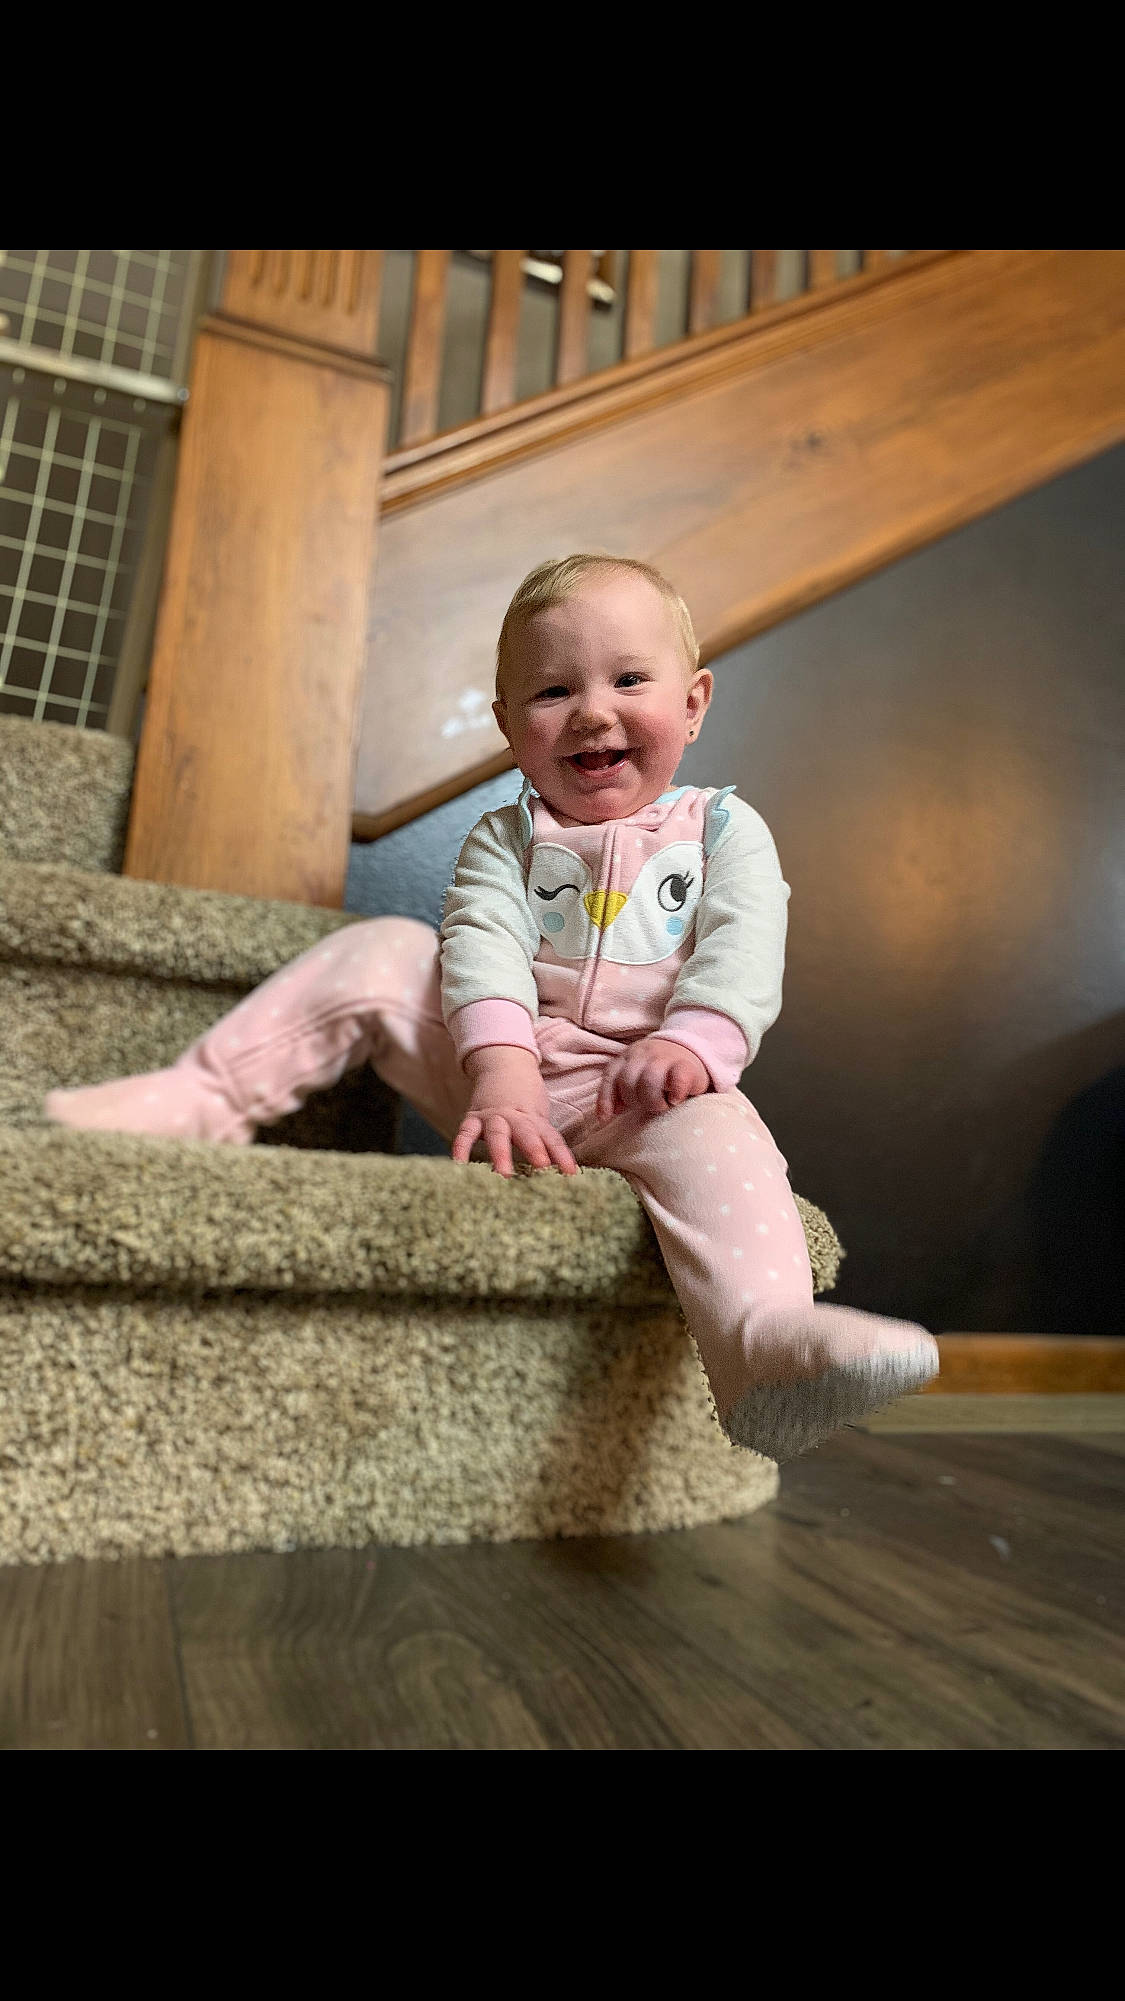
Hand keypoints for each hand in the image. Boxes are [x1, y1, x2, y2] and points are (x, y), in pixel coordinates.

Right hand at [452, 1046, 578, 1178]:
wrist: (504, 1065)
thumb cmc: (526, 1099)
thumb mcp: (539, 1117)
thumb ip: (546, 1141)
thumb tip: (563, 1172)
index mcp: (535, 1119)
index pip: (551, 1138)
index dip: (561, 1155)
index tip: (570, 1173)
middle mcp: (515, 1117)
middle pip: (526, 1133)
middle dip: (534, 1149)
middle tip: (542, 1167)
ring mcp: (493, 1116)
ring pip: (497, 1133)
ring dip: (501, 1152)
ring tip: (503, 1173)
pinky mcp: (473, 1118)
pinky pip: (466, 1132)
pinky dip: (461, 1147)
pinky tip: (459, 1164)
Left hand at [595, 1036, 709, 1124]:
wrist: (690, 1050)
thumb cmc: (658, 1072)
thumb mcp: (636, 1077)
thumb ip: (621, 1092)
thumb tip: (609, 1114)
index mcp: (627, 1057)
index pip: (610, 1076)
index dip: (605, 1099)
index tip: (605, 1119)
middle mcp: (643, 1054)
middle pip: (628, 1080)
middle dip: (635, 1101)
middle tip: (647, 1107)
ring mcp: (665, 1057)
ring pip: (650, 1080)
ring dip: (653, 1100)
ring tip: (663, 1106)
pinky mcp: (686, 1065)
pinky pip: (677, 1079)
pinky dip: (675, 1093)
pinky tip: (675, 1100)